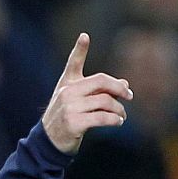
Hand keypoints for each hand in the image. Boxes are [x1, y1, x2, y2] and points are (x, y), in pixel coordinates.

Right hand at [41, 33, 131, 153]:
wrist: (48, 143)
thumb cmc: (66, 119)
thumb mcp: (79, 102)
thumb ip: (100, 92)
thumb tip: (125, 85)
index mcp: (67, 84)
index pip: (73, 63)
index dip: (79, 49)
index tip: (84, 36)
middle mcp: (67, 92)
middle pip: (102, 82)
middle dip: (119, 89)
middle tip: (129, 96)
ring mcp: (69, 107)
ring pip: (105, 101)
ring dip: (119, 109)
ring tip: (122, 116)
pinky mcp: (74, 123)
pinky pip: (103, 117)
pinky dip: (115, 120)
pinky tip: (118, 122)